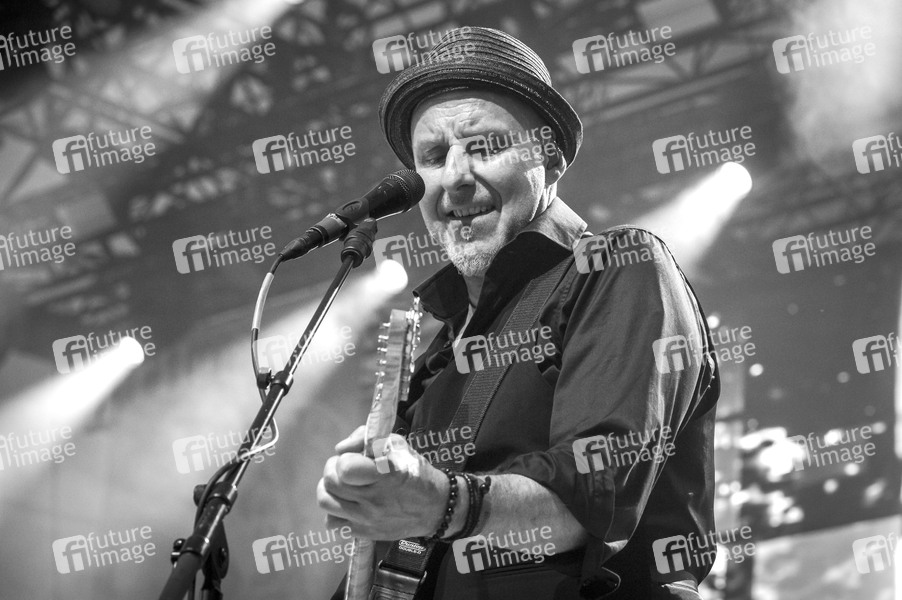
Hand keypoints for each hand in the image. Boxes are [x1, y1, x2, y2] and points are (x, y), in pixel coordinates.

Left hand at [317, 427, 448, 539]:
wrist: (433, 507)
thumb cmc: (414, 471)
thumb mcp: (397, 445)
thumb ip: (365, 438)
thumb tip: (340, 448)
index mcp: (386, 475)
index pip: (346, 468)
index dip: (343, 460)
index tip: (352, 458)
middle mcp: (375, 499)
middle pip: (330, 483)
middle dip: (332, 470)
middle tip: (343, 469)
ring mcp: (368, 519)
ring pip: (326, 502)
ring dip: (329, 490)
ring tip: (342, 486)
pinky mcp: (364, 533)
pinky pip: (332, 523)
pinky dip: (335, 512)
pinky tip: (348, 504)